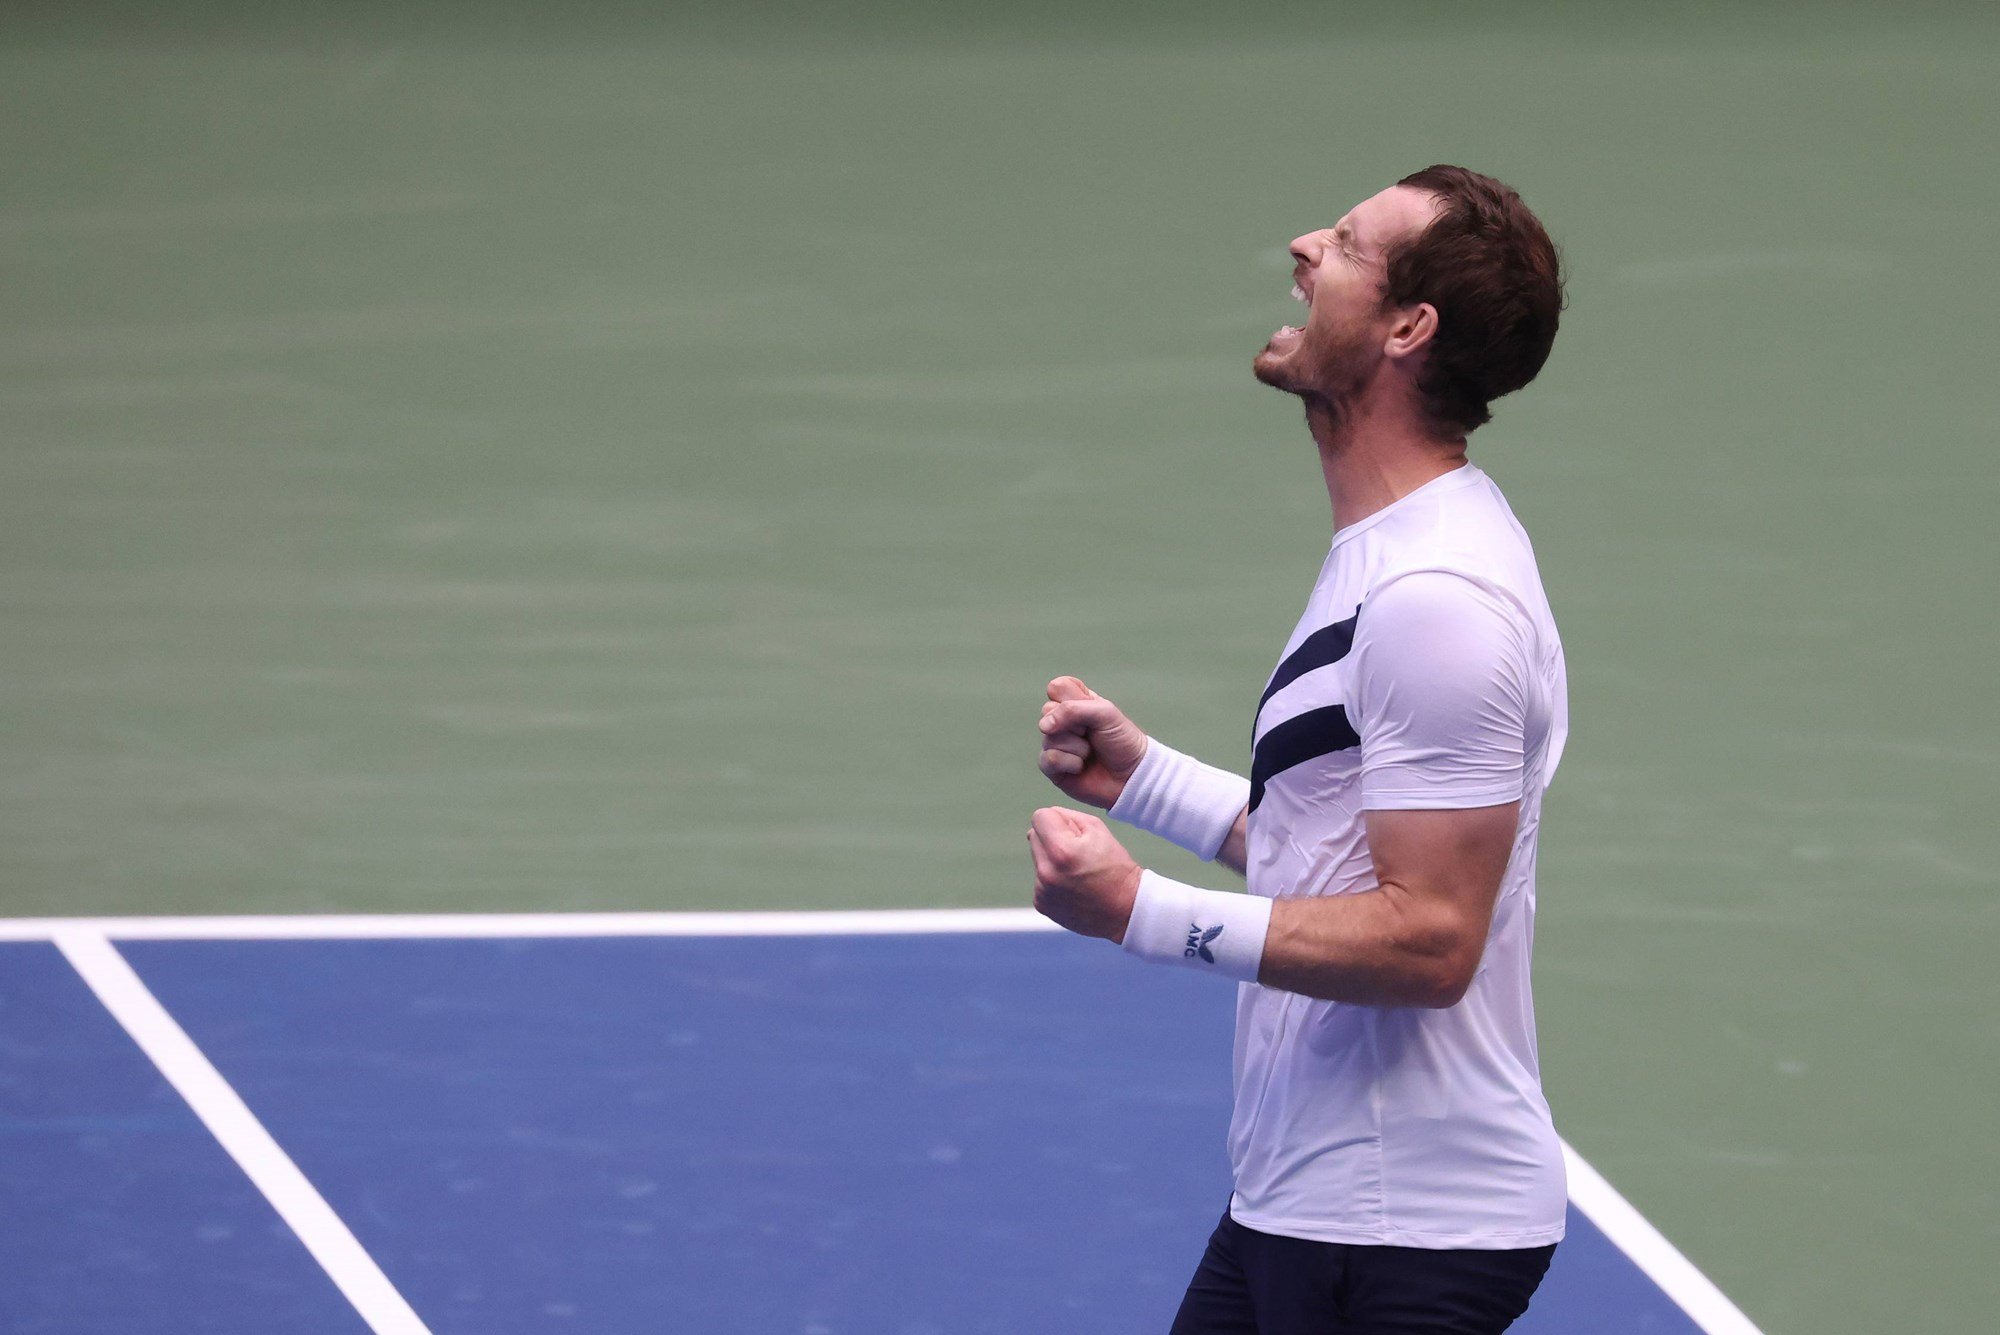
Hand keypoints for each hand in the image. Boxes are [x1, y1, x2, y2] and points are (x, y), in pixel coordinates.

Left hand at [1027, 806, 1141, 942]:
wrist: (1126, 910)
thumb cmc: (1116, 867)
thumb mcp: (1098, 830)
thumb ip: (1067, 817)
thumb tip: (1045, 818)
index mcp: (1061, 851)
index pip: (1040, 817)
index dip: (1056, 819)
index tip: (1071, 831)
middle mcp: (1047, 873)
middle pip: (1034, 836)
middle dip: (1052, 837)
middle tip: (1077, 851)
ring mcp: (1042, 891)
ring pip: (1037, 858)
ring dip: (1052, 859)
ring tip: (1078, 872)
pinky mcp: (1042, 904)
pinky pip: (1039, 880)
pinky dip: (1053, 879)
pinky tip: (1074, 887)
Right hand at [1035, 676, 1148, 809]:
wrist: (1131, 776)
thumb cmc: (1122, 742)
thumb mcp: (1105, 714)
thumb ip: (1073, 709)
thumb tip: (1043, 725)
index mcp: (1076, 703)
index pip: (1057, 687)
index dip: (1071, 698)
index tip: (1091, 709)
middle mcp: (1062, 721)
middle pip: (1048, 710)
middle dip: (1074, 724)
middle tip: (1091, 733)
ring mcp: (1055, 743)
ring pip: (1049, 737)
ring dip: (1076, 747)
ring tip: (1090, 753)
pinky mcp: (1052, 767)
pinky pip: (1048, 759)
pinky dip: (1070, 763)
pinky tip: (1080, 767)